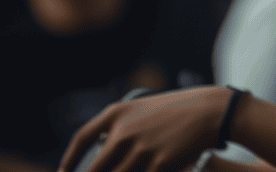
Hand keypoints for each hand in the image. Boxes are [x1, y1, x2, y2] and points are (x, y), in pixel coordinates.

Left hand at [59, 86, 230, 171]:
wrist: (213, 111)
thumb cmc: (180, 110)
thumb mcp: (145, 110)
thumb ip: (123, 128)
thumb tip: (104, 154)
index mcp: (117, 113)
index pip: (82, 138)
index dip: (69, 159)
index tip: (62, 171)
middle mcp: (123, 131)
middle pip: (95, 168)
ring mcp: (139, 149)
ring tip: (127, 171)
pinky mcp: (157, 163)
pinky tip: (150, 171)